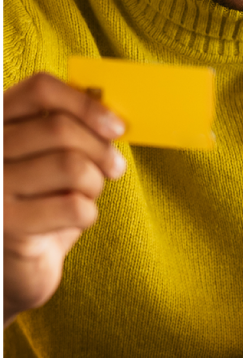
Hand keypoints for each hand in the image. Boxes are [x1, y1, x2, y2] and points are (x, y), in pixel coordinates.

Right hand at [3, 73, 125, 327]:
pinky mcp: (5, 225)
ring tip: (87, 196)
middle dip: (101, 150)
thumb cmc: (37, 205)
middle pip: (61, 128)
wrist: (9, 268)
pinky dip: (88, 214)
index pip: (39, 89)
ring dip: (95, 184)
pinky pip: (72, 207)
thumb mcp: (48, 160)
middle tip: (114, 169)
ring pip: (71, 166)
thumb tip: (113, 116)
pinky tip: (75, 220)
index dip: (85, 102)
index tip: (116, 126)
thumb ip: (69, 132)